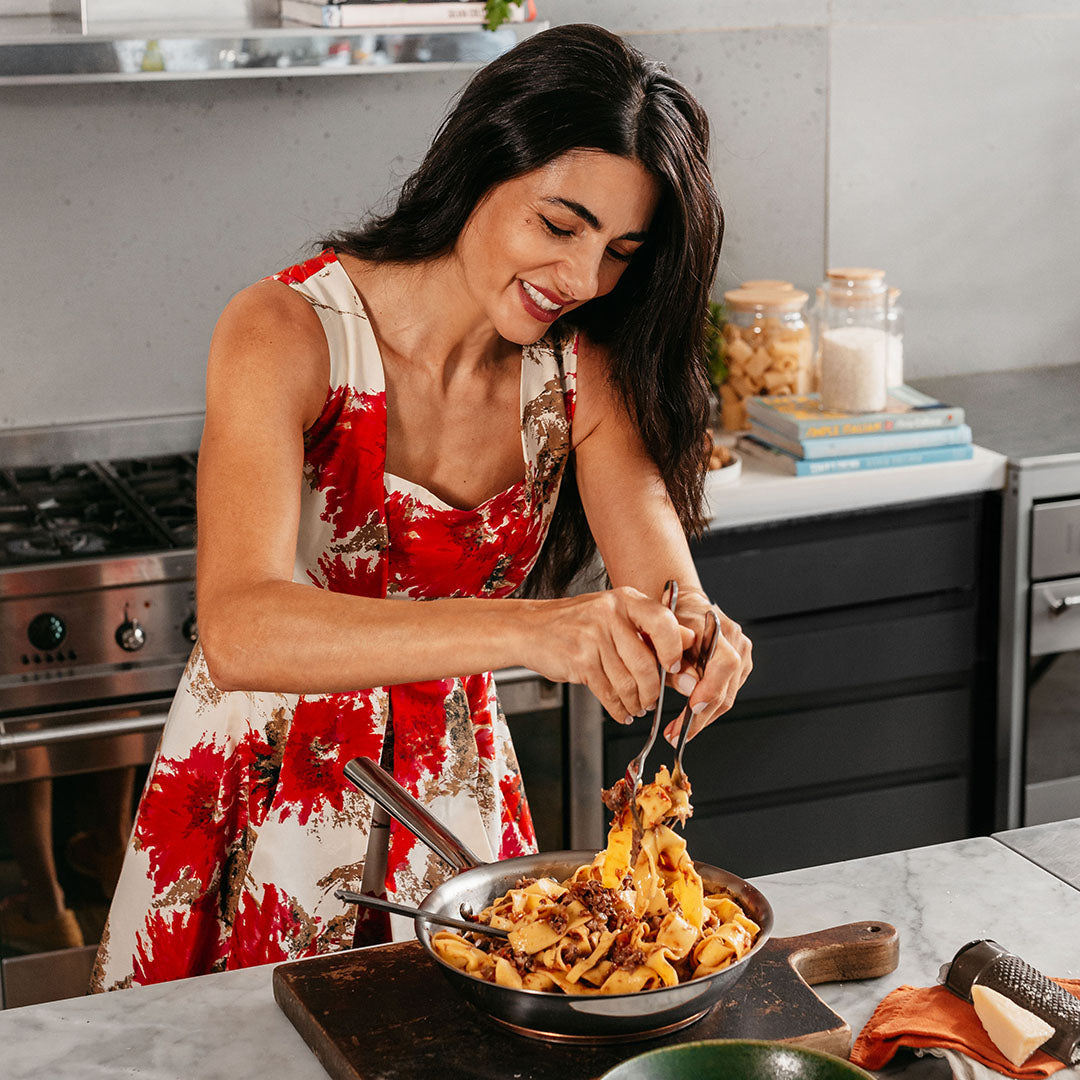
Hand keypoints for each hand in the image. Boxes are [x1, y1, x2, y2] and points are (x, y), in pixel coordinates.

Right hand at [527, 587, 694, 723]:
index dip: (674, 650)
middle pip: (646, 663)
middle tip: (652, 699)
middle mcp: (610, 614)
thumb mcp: (616, 616)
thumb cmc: (576, 624)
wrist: (529, 628)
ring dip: (636, 702)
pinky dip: (618, 708)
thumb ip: (651, 629)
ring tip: (637, 707)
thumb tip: (690, 642)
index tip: (675, 668)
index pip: (664, 622)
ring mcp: (593, 636)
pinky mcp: (579, 660)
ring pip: (628, 682)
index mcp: (625, 599)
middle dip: (652, 690)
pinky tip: (621, 710)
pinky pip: (608, 693)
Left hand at [663, 587, 751, 743]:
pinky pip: (727, 693)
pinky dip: (709, 708)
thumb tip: (689, 689)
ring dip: (703, 718)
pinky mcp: (740, 666)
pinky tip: (691, 718)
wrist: (683, 604)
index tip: (692, 709)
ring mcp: (741, 654)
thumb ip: (674, 663)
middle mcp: (735, 641)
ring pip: (728, 696)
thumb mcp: (661, 637)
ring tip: (679, 732)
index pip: (725, 663)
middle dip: (700, 716)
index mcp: (717, 628)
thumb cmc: (669, 618)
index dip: (711, 688)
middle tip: (676, 734)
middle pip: (726, 687)